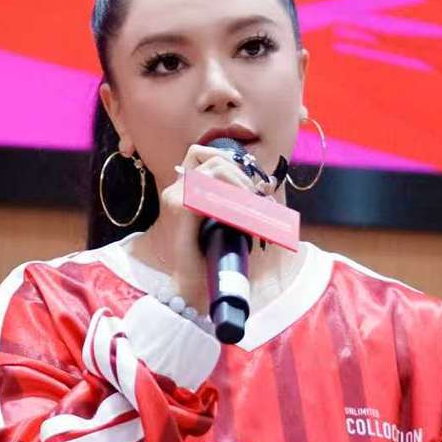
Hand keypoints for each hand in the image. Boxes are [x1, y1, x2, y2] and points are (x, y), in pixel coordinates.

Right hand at [154, 143, 275, 310]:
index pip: (202, 154)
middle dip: (241, 173)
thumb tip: (266, 184)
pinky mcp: (182, 210)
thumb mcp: (221, 222)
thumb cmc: (205, 257)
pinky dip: (235, 198)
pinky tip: (245, 214)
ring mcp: (176, 198)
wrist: (187, 287)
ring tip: (250, 204)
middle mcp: (175, 189)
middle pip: (212, 158)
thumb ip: (233, 201)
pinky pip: (213, 189)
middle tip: (256, 196)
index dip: (230, 160)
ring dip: (240, 182)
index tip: (249, 181)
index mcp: (181, 189)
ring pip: (214, 167)